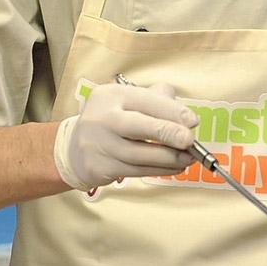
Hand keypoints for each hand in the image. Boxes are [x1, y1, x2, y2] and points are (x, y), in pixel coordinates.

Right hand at [53, 80, 196, 191]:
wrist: (74, 150)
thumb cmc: (110, 122)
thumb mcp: (125, 101)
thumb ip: (154, 99)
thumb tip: (183, 112)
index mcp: (110, 95)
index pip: (144, 100)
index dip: (171, 110)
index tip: (192, 121)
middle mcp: (102, 118)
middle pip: (138, 126)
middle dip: (167, 132)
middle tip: (189, 140)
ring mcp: (100, 145)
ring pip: (140, 155)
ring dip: (169, 158)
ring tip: (188, 158)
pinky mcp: (101, 168)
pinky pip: (137, 171)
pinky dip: (160, 170)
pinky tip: (175, 167)